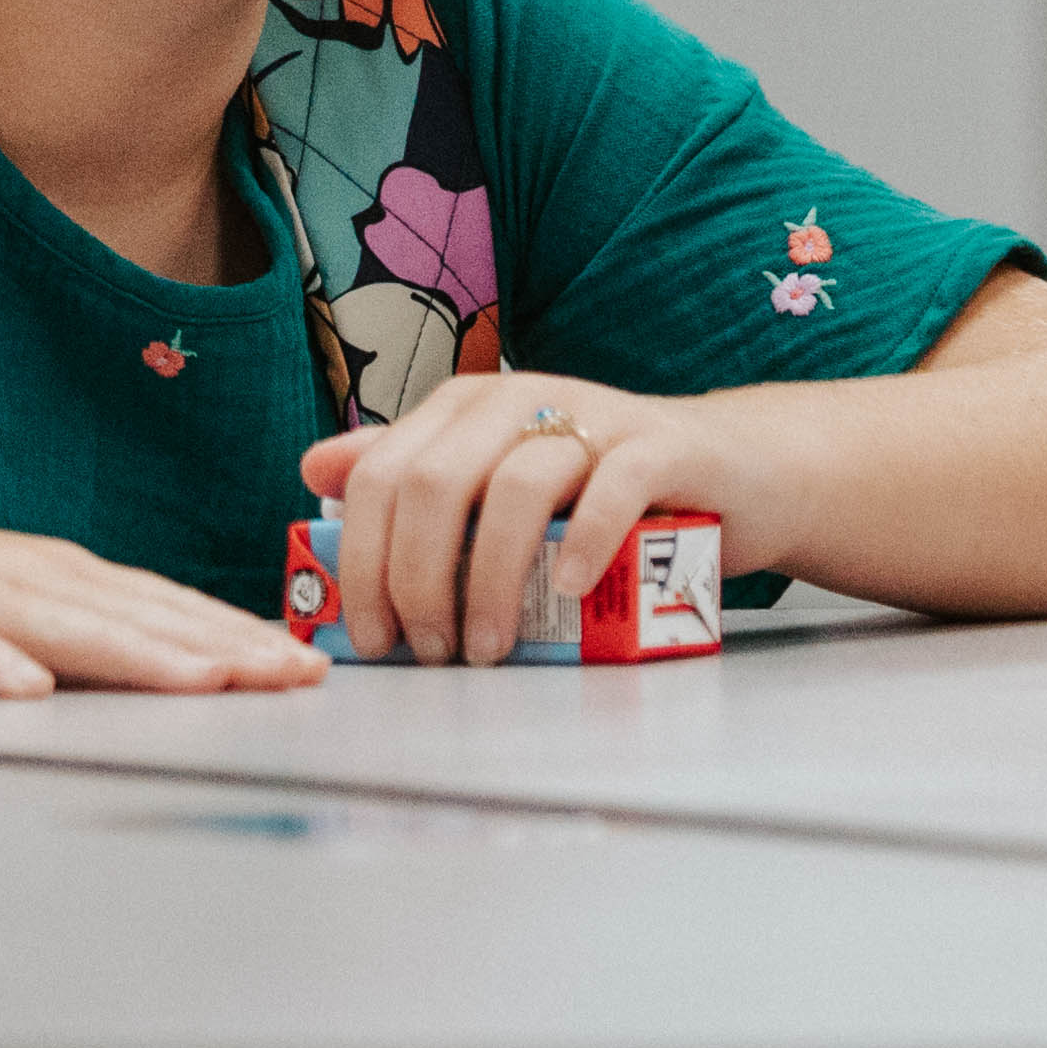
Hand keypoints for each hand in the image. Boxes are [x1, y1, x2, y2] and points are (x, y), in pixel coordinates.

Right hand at [0, 500, 319, 700]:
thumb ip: (49, 636)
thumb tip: (137, 667)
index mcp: (42, 573)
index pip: (159, 603)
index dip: (234, 632)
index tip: (305, 664)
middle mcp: (12, 574)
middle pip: (135, 612)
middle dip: (223, 644)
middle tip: (300, 676)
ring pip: (62, 626)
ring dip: (139, 653)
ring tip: (209, 682)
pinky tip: (29, 692)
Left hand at [300, 370, 783, 664]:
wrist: (732, 473)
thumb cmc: (601, 493)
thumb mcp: (494, 480)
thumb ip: (409, 474)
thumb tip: (314, 468)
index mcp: (465, 406)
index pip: (381, 475)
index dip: (366, 561)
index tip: (375, 637)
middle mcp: (520, 397)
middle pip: (435, 483)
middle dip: (417, 579)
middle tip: (430, 651)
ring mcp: (594, 418)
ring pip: (516, 488)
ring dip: (491, 581)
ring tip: (490, 647)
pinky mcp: (662, 446)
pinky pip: (614, 487)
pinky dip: (583, 544)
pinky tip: (565, 592)